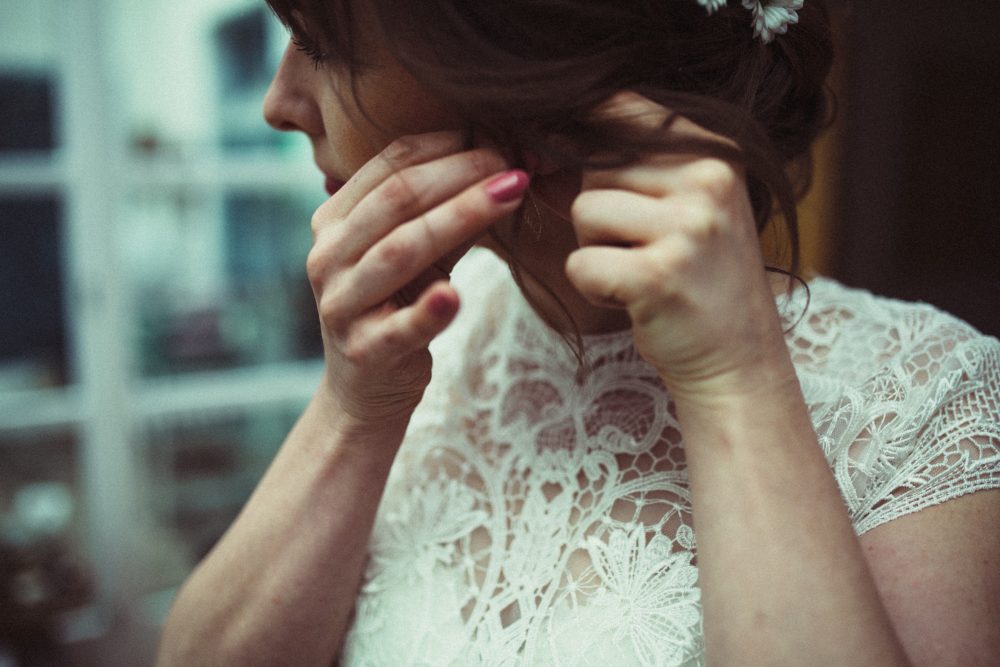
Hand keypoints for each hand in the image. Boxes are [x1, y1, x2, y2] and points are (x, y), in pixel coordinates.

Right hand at [308, 132, 528, 425]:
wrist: (365, 389)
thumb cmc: (397, 305)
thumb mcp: (415, 253)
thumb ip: (445, 211)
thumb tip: (507, 162)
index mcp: (334, 221)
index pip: (388, 166)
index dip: (445, 145)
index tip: (497, 135)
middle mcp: (328, 257)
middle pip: (397, 200)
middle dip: (461, 174)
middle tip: (512, 162)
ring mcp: (342, 306)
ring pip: (402, 251)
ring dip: (460, 217)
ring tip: (509, 194)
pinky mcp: (365, 353)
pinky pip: (400, 327)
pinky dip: (428, 310)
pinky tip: (456, 295)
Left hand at [565, 93, 794, 402]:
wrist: (737, 360)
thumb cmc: (696, 281)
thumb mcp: (675, 210)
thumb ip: (618, 172)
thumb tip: (534, 147)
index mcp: (715, 151)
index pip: (621, 106)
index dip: (579, 134)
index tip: (563, 158)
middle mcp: (708, 179)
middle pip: (594, 167)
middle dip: (598, 212)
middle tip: (642, 250)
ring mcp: (688, 227)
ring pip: (583, 212)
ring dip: (594, 249)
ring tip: (640, 273)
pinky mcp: (658, 275)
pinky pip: (580, 263)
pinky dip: (592, 288)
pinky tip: (633, 300)